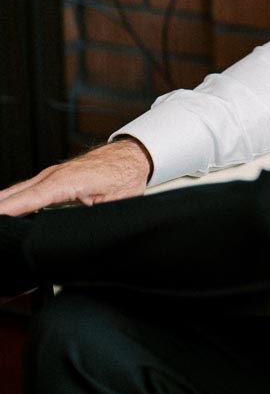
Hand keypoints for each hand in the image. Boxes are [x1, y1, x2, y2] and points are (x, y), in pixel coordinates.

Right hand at [0, 137, 152, 216]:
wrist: (132, 155)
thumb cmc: (125, 176)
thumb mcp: (114, 203)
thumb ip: (94, 217)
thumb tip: (82, 238)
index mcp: (66, 182)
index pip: (29, 199)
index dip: (8, 211)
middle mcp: (52, 176)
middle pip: (13, 195)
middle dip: (0, 209)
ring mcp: (49, 176)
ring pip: (15, 192)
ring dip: (3, 205)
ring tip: (1, 229)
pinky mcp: (51, 179)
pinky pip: (24, 191)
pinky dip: (11, 201)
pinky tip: (6, 212)